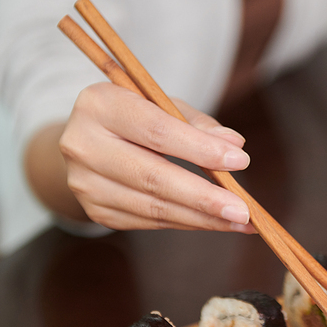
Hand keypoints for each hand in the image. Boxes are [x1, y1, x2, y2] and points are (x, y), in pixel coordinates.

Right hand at [57, 82, 252, 231]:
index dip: (200, 149)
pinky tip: (212, 221)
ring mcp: (85, 183)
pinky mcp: (95, 210)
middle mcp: (83, 144)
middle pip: (152, 177)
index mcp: (100, 104)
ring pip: (152, 206)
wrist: (87, 141)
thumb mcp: (161, 104)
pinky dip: (184, 222)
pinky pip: (148, 221)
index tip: (239, 162)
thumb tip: (234, 146)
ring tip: (239, 221)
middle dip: (203, 197)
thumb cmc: (134, 117)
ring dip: (201, 218)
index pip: (156, 131)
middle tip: (243, 210)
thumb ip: (196, 123)